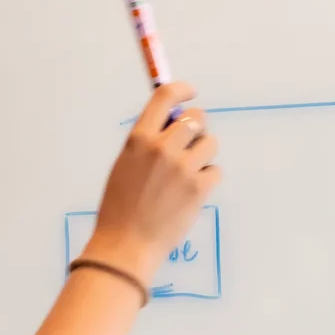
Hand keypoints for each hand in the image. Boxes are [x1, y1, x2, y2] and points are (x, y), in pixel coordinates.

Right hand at [81, 83, 222, 285]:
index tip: (191, 93)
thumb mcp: (124, 166)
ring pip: (211, 144)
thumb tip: (172, 125)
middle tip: (190, 146)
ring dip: (203, 155)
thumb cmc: (120, 209)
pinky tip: (190, 194)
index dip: (183, 90)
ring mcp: (183, 168)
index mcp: (139, 139)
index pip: (165, 97)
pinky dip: (207, 180)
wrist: (126, 245)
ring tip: (187, 176)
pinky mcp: (199, 189)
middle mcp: (162, 148)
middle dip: (197, 128)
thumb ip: (146, 143)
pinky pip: (215, 171)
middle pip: (196, 118)